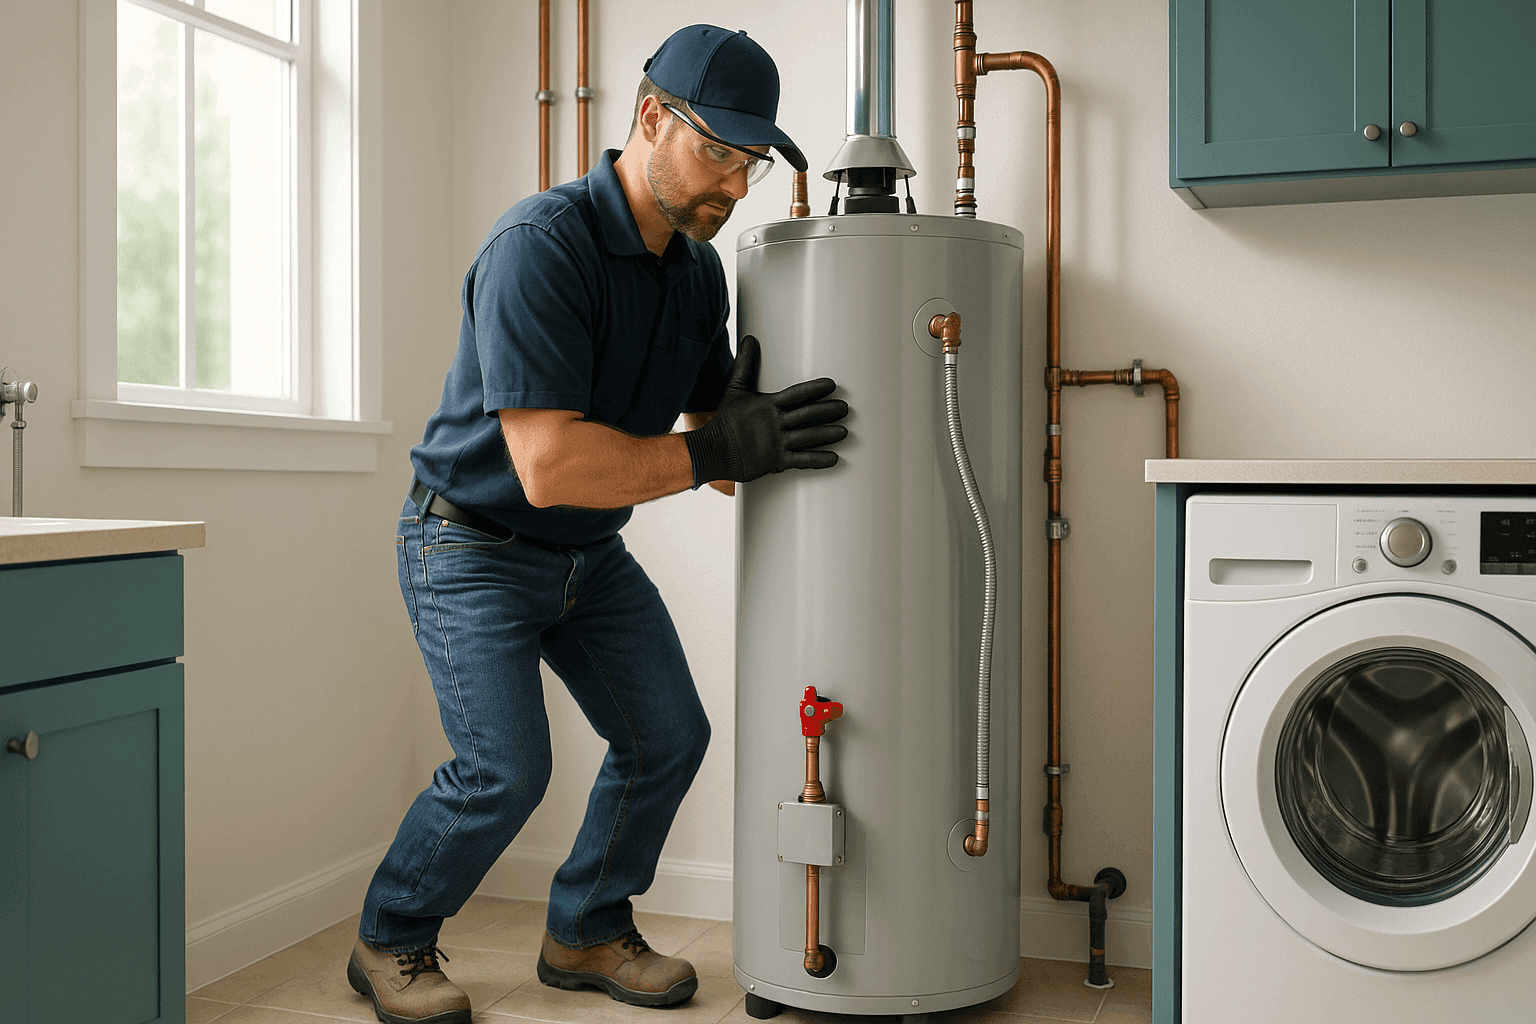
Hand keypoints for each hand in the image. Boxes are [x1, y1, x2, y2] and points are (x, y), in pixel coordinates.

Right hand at [684, 336, 848, 484]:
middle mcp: (775, 423)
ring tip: (845, 431)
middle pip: (807, 415)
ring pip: (808, 437)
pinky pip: (801, 460)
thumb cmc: (725, 420)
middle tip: (845, 408)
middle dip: (828, 411)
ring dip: (828, 434)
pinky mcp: (776, 461)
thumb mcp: (734, 389)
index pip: (796, 394)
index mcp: (768, 405)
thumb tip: (750, 339)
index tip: (832, 385)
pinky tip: (834, 458)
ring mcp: (777, 443)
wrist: (712, 450)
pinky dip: (819, 460)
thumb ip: (746, 364)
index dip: (815, 389)